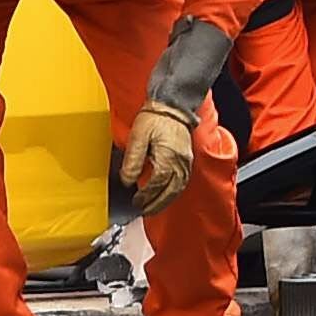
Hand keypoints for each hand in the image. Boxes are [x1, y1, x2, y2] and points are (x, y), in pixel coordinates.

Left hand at [117, 99, 200, 214]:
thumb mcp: (138, 136)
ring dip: (166, 200)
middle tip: (145, 211)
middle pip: (171, 191)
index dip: (146, 195)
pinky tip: (168, 193)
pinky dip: (175, 191)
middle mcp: (180, 162)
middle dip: (157, 203)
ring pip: (179, 188)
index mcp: (168, 157)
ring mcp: (186, 161)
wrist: (173, 105)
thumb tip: (128, 180)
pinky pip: (183, 181)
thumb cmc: (155, 117)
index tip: (136, 201)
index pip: (157, 183)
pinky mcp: (187, 158)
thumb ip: (132, 160)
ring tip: (155, 207)